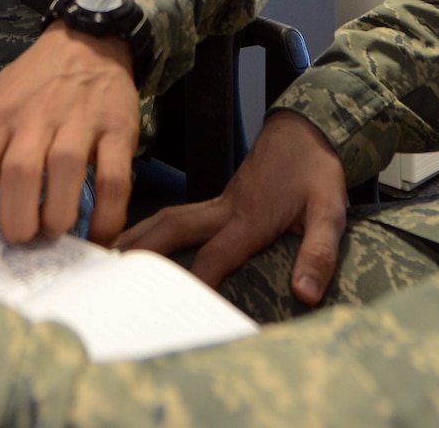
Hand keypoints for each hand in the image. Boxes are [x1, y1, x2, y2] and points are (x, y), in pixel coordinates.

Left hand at [0, 22, 139, 272]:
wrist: (86, 40)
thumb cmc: (31, 81)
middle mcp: (35, 119)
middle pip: (19, 177)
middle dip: (17, 221)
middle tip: (20, 239)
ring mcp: (78, 123)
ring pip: (65, 176)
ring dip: (57, 217)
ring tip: (53, 229)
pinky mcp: (116, 129)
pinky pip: (113, 179)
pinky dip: (106, 214)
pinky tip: (97, 232)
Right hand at [115, 109, 347, 304]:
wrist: (304, 130)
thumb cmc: (315, 170)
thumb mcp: (330, 211)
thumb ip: (318, 252)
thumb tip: (304, 293)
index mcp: (250, 217)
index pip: (216, 254)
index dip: (198, 282)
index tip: (178, 308)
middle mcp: (225, 209)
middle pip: (173, 227)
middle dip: (143, 250)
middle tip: (113, 273)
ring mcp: (218, 203)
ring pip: (169, 218)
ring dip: (139, 237)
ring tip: (109, 259)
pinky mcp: (218, 202)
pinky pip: (179, 216)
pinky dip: (153, 229)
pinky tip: (141, 241)